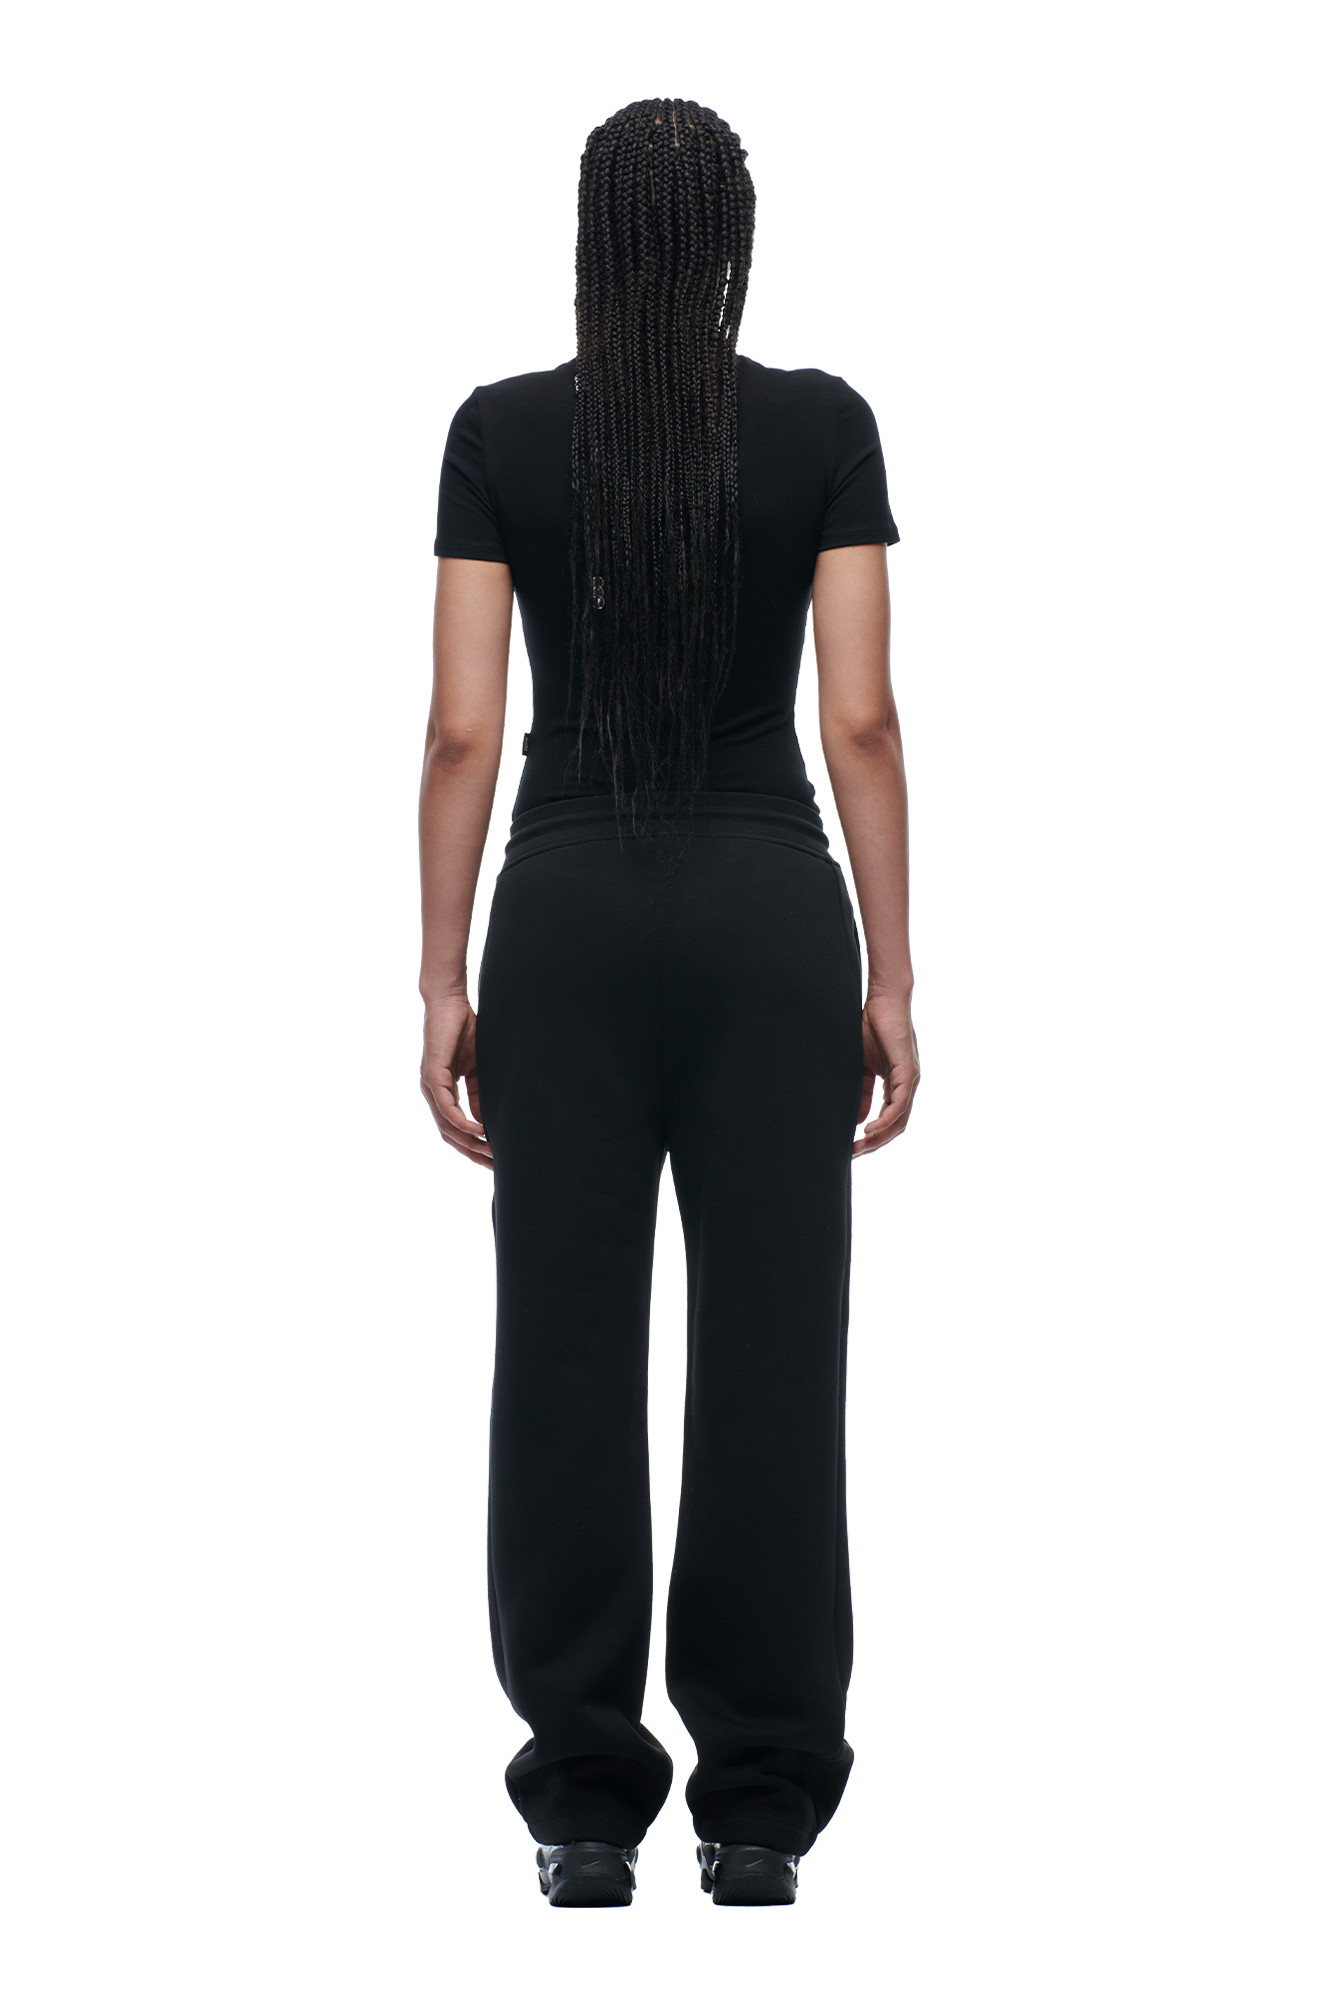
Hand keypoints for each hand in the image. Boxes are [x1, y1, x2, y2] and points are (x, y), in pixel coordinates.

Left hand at [421, 990, 492, 1169]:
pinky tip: (478, 1130)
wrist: (451, 1002)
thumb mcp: (476, 1069)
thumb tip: (487, 1121)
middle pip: (449, 1133)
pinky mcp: (433, 1074)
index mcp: (442, 1091)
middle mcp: (432, 1092)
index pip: (454, 1127)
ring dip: (468, 1141)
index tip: (492, 1159)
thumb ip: (479, 1094)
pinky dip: (462, 1121)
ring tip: (490, 1151)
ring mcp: (430, 1085)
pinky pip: (446, 1106)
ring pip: (446, 1124)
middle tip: (494, 1165)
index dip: (472, 1145)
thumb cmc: (464, 1030)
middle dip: (471, 1151)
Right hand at [853, 989, 919, 1157]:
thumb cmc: (871, 1027)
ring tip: (860, 1144)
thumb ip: (861, 1091)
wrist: (883, 1000)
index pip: (889, 1119)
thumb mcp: (861, 1065)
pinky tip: (869, 1127)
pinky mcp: (908, 1071)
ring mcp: (910, 1079)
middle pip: (896, 1126)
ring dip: (880, 1135)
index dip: (872, 1136)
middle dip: (875, 1142)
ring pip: (900, 1119)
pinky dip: (886, 1118)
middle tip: (853, 1152)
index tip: (852, 1146)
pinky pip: (899, 1103)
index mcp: (896, 1084)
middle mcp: (907, 1085)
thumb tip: (858, 1119)